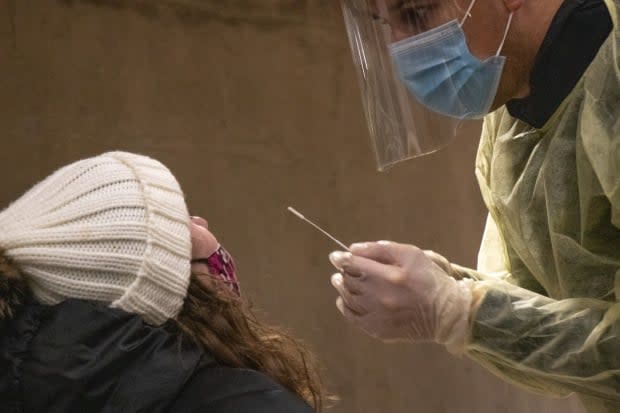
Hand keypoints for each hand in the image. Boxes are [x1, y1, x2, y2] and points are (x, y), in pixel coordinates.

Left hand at [329, 241, 472, 352]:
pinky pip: (353, 317)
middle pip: (351, 281)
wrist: (447, 313)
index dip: (342, 259)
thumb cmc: (430, 278)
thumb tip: (353, 249)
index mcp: (393, 276)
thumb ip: (381, 249)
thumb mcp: (412, 254)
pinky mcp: (379, 330)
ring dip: (342, 287)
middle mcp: (383, 297)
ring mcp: (380, 316)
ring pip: (348, 298)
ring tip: (341, 281)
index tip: (336, 256)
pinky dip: (345, 306)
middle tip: (344, 269)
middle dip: (344, 272)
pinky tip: (346, 299)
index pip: (356, 264)